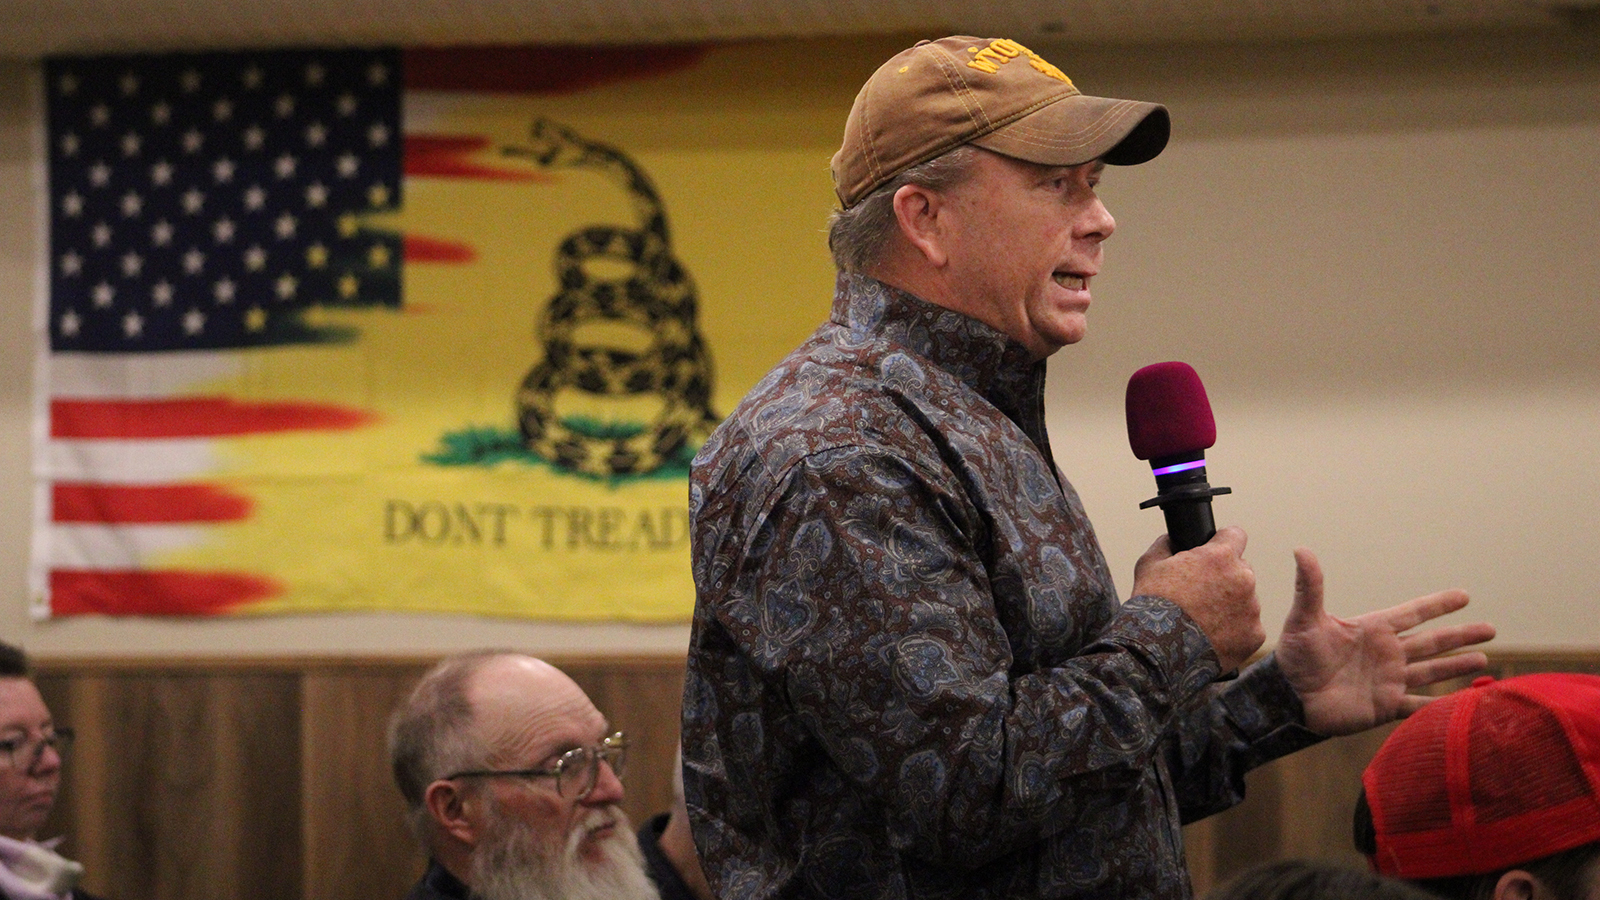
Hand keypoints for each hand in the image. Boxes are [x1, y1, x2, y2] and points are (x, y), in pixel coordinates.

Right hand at [1132, 526, 1262, 672]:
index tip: (1214, 551)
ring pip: (1245, 600)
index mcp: (1220, 557)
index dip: (1222, 542)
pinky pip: (1247, 627)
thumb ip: (1165, 545)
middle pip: (1241, 569)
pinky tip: (1211, 637)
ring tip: (1203, 620)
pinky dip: (1233, 631)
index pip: (1235, 535)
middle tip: (1201, 594)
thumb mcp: (1149, 564)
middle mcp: (1243, 579)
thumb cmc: (1152, 605)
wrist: (1157, 651)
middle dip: (1225, 577)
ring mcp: (1251, 609)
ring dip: (1230, 605)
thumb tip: (1171, 540)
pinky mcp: (1253, 636)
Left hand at [1275, 547, 1494, 735]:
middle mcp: (1386, 654)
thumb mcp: (1304, 618)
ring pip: (1432, 671)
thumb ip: (1310, 586)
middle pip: (1432, 642)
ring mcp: (1389, 680)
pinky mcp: (1385, 706)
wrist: (1287, 696)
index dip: (1438, 605)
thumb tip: (1301, 549)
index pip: (1413, 613)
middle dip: (1460, 635)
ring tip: (1484, 659)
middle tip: (1491, 629)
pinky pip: (1419, 705)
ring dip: (1457, 666)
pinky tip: (1464, 703)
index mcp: (1372, 629)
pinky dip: (1441, 706)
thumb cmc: (1295, 656)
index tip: (1464, 595)